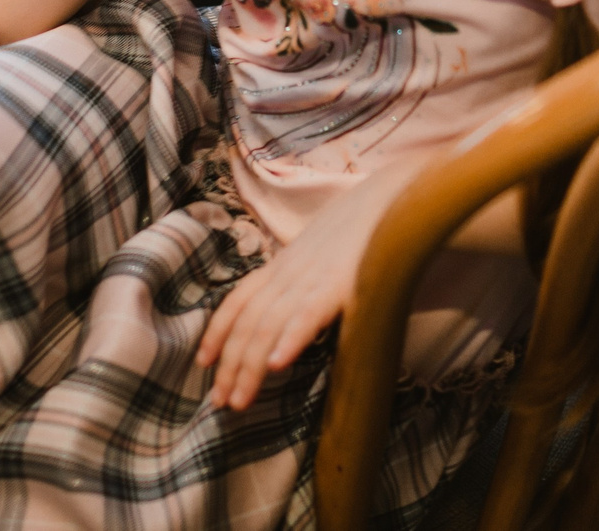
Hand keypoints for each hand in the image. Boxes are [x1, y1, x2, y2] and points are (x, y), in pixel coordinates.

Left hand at [197, 164, 406, 411]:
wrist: (395, 197)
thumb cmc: (363, 229)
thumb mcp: (324, 252)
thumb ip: (307, 278)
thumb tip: (297, 309)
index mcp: (285, 264)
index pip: (239, 299)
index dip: (217, 330)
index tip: (203, 362)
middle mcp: (290, 272)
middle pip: (248, 321)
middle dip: (229, 363)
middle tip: (218, 401)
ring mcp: (312, 277)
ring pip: (269, 325)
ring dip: (249, 365)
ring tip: (239, 401)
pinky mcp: (340, 284)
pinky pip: (308, 315)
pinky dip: (289, 340)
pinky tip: (276, 365)